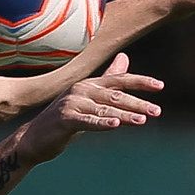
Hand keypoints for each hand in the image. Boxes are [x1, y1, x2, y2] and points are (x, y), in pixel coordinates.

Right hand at [17, 53, 163, 164]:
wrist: (34, 138)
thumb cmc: (64, 118)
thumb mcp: (88, 98)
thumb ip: (107, 79)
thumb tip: (124, 57)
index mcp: (89, 85)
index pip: (119, 80)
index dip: (140, 82)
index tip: (160, 86)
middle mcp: (81, 90)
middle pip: (115, 96)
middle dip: (138, 103)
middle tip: (157, 112)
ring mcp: (71, 104)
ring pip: (104, 109)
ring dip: (125, 115)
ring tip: (143, 121)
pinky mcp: (64, 119)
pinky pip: (87, 121)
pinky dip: (102, 123)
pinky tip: (116, 125)